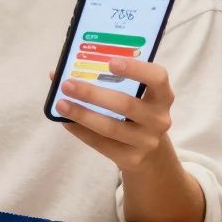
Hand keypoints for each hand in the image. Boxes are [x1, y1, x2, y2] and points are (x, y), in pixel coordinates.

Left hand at [53, 57, 173, 170]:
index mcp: (162, 95)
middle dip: (93, 94)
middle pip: (125, 104)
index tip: (110, 62)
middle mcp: (159, 118)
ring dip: (82, 114)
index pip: (157, 77)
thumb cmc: (134, 111)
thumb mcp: (133, 94)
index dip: (136, 69)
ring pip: (110, 127)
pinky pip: (102, 144)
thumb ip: (105, 80)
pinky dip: (81, 131)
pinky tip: (66, 121)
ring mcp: (147, 141)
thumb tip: (59, 72)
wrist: (149, 152)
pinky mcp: (133, 159)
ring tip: (61, 104)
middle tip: (67, 84)